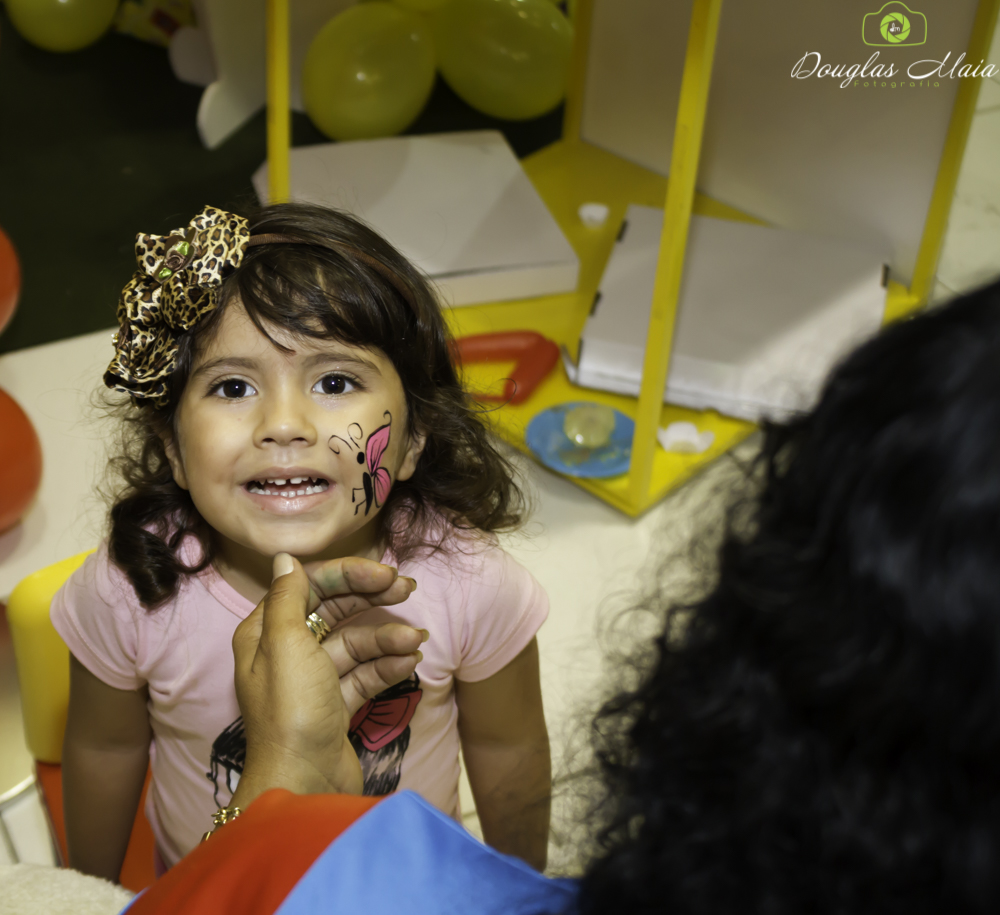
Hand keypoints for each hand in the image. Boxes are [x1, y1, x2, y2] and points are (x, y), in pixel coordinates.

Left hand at [230, 553, 425, 809]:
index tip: (384, 573)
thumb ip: (288, 597)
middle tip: (409, 589)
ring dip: (387, 637)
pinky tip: (409, 662)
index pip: (308, 587)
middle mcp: (286, 652)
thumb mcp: (286, 645)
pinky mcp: (336, 705)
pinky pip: (364, 673)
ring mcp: (313, 680)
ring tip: (416, 641)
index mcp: (265, 633)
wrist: (303, 784)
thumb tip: (285, 558)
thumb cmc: (291, 711)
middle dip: (371, 598)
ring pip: (354, 643)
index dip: (347, 574)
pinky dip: (386, 665)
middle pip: (333, 610)